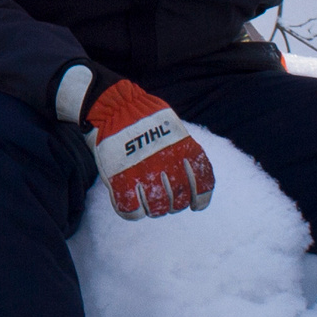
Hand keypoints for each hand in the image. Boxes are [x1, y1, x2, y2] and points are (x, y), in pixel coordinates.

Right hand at [82, 78, 215, 219]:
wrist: (113, 105)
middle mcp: (167, 162)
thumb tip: (194, 180)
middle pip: (179, 202)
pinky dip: (132, 211)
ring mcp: (143, 171)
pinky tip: (132, 206)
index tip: (196, 205)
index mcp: (184, 149)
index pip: (203, 183)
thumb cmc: (145, 119)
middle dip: (173, 204)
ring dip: (154, 208)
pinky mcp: (120, 177)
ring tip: (148, 200)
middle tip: (164, 197)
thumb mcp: (174, 130)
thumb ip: (185, 152)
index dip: (201, 199)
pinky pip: (130, 210)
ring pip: (157, 209)